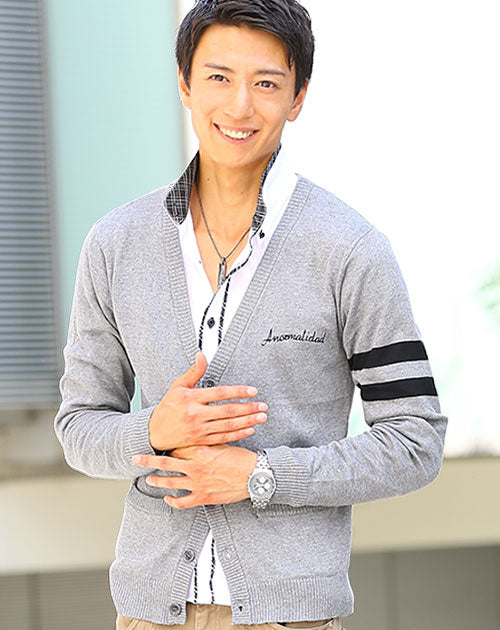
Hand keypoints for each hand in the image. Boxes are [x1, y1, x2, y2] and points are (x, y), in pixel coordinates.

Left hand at [132, 445, 257, 508]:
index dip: (167, 444)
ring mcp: (197, 484)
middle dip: (148, 460)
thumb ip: (206, 439)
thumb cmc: (242, 458)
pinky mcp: (203, 498)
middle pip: (166, 463)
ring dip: (157, 481)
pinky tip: (167, 499)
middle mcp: (195, 467)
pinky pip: (182, 502)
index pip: (177, 446)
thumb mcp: (223, 443)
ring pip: (170, 483)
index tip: (157, 441)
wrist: (255, 476)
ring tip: (148, 479)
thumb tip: (195, 434)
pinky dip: (172, 501)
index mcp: (200, 451)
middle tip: (135, 458)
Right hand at [148, 352, 266, 450]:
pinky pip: (223, 437)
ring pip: (228, 425)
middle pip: (227, 411)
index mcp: (191, 398)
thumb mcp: (178, 386)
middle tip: (263, 406)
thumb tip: (202, 355)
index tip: (253, 391)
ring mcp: (199, 429)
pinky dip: (238, 434)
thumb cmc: (168, 407)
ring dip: (247, 421)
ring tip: (262, 417)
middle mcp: (196, 414)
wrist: (155, 432)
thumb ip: (194, 372)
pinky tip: (250, 429)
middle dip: (248, 408)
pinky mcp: (201, 441)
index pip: (220, 393)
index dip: (238, 392)